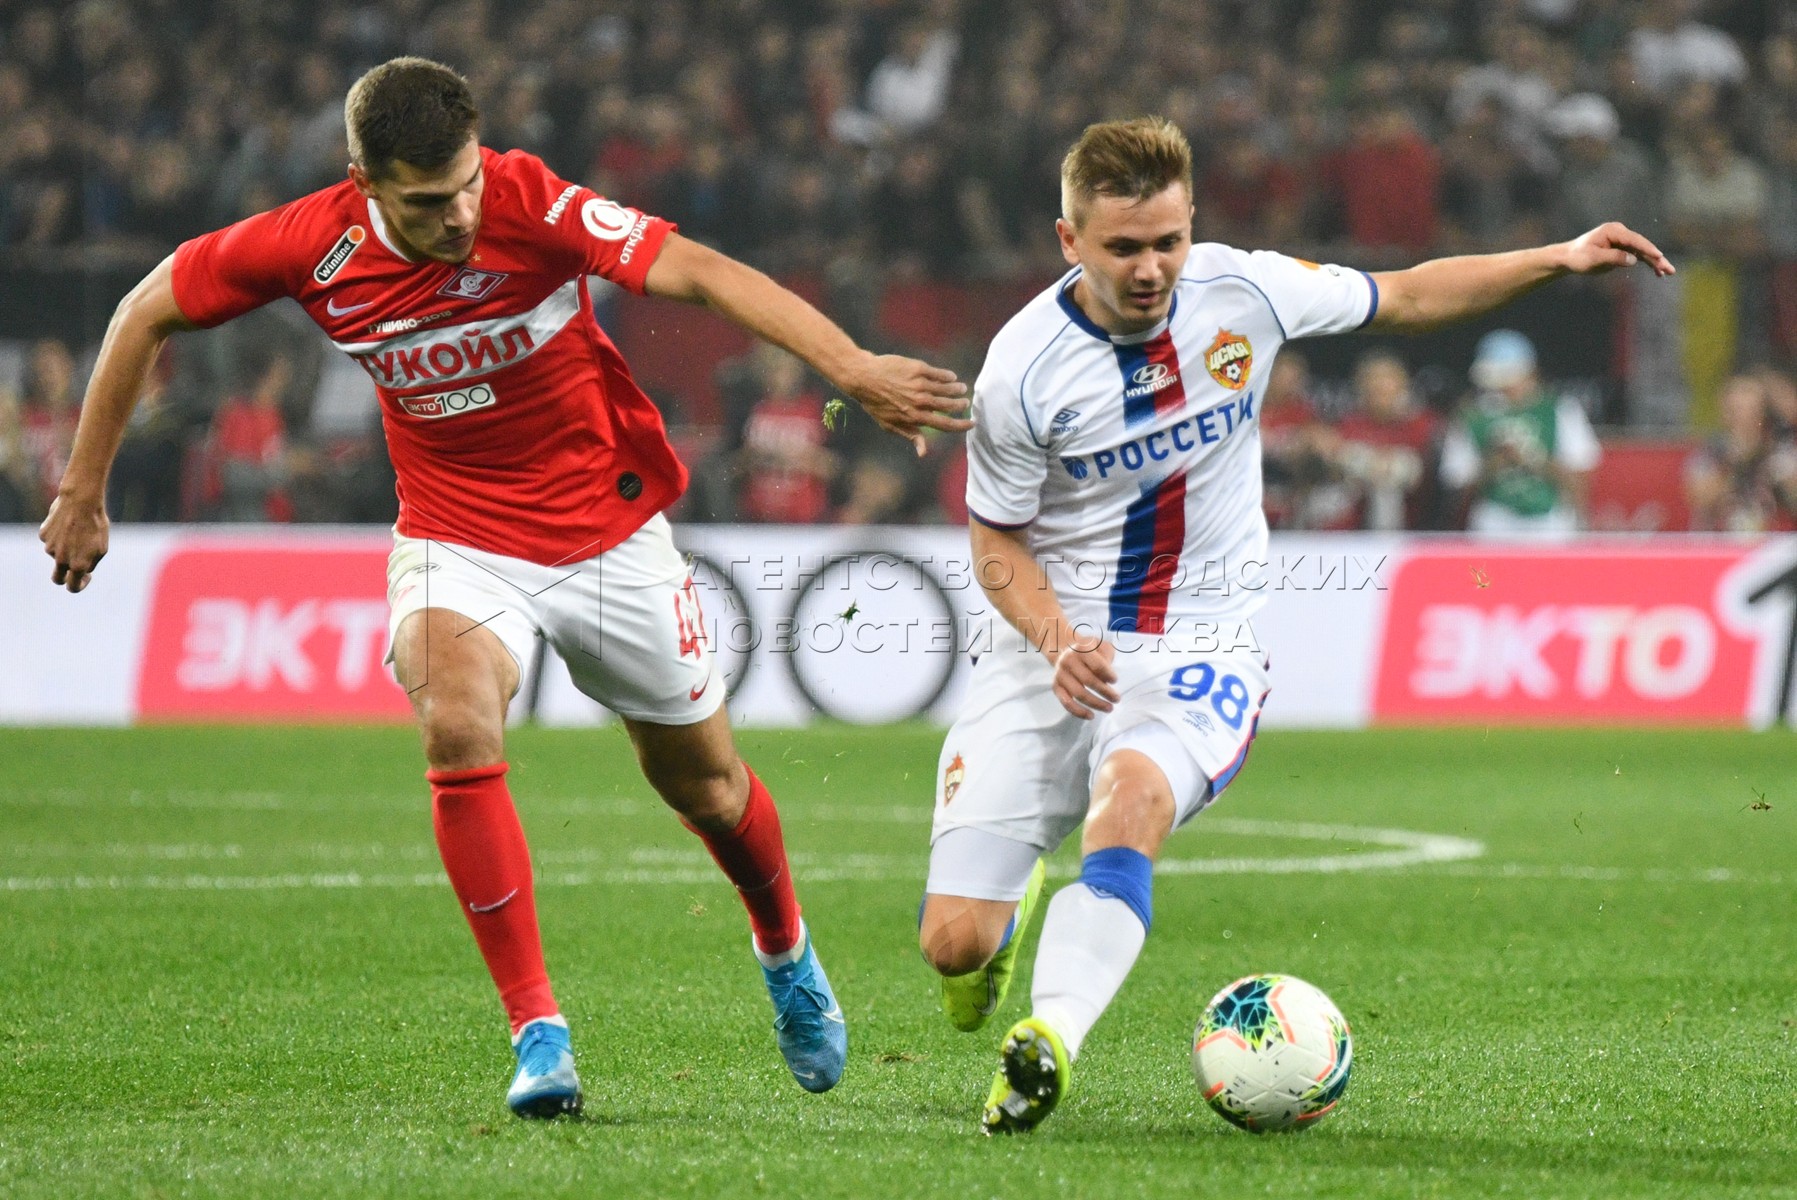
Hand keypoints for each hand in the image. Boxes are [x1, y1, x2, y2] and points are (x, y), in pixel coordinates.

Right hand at [39, 493, 109, 592]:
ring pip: (57, 554)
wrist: (81, 501)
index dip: (80, 585)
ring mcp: (49, 547)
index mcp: (77, 565)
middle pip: (57, 578)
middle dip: (64, 578)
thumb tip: (82, 571)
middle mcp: (61, 559)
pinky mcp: (44, 535)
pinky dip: (59, 536)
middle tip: (73, 569)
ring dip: (66, 548)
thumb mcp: (101, 548)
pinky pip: (52, 540)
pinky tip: (68, 523)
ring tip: (78, 532)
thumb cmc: (96, 525)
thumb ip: (91, 563)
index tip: (85, 578)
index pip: (72, 587)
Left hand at [841, 352, 969, 455]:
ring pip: (947, 388)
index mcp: (916, 417)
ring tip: (962, 388)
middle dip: (961, 405)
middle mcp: (920, 401)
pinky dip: (947, 376)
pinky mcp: (918, 369)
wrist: (864, 377)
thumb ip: (911, 436)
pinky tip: (951, 376)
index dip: (961, 425)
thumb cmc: (876, 404)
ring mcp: (920, 384)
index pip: (945, 424)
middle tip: (966, 402)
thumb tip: (923, 453)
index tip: (971, 423)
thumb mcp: (890, 425)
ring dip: (957, 389)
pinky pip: (938, 373)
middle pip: (949, 405)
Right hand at [1050, 631, 1118, 719]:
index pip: (1097, 665)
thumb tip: (1107, 678)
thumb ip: (1107, 656)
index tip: (1115, 681)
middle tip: (1117, 699)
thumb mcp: (1101, 645)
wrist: (1065, 649)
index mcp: (1082, 649)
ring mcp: (1060, 674)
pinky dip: (1079, 711)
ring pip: (1078, 693)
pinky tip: (1091, 716)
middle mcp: (1068, 661)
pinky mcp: (1056, 686)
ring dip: (1096, 704)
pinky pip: (1066, 702)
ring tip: (1109, 708)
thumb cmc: (1089, 650)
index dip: (1108, 675)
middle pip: (1089, 680)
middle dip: (1105, 692)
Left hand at [1561, 223, 1674, 277]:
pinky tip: (1658, 272)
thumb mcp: (1594, 259)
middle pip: (1642, 245)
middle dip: (1656, 258)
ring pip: (1642, 251)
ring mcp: (1622, 240)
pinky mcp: (1622, 248)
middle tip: (1669, 269)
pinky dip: (1647, 263)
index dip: (1648, 248)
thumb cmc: (1578, 257)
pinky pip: (1637, 255)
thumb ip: (1614, 258)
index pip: (1634, 240)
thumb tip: (1634, 259)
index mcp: (1613, 231)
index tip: (1659, 256)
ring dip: (1655, 262)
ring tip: (1668, 273)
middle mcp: (1620, 233)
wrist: (1568, 258)